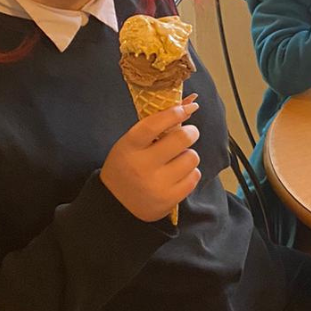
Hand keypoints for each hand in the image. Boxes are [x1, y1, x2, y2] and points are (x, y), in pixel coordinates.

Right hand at [100, 98, 202, 221]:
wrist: (116, 204)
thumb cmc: (127, 166)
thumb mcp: (131, 144)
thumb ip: (155, 127)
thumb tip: (189, 105)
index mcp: (129, 147)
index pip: (154, 125)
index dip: (173, 113)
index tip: (186, 109)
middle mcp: (141, 166)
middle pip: (182, 139)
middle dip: (191, 132)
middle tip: (189, 133)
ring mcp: (156, 185)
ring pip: (192, 157)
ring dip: (189, 155)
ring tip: (177, 160)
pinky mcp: (168, 199)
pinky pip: (194, 176)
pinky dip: (190, 172)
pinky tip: (178, 175)